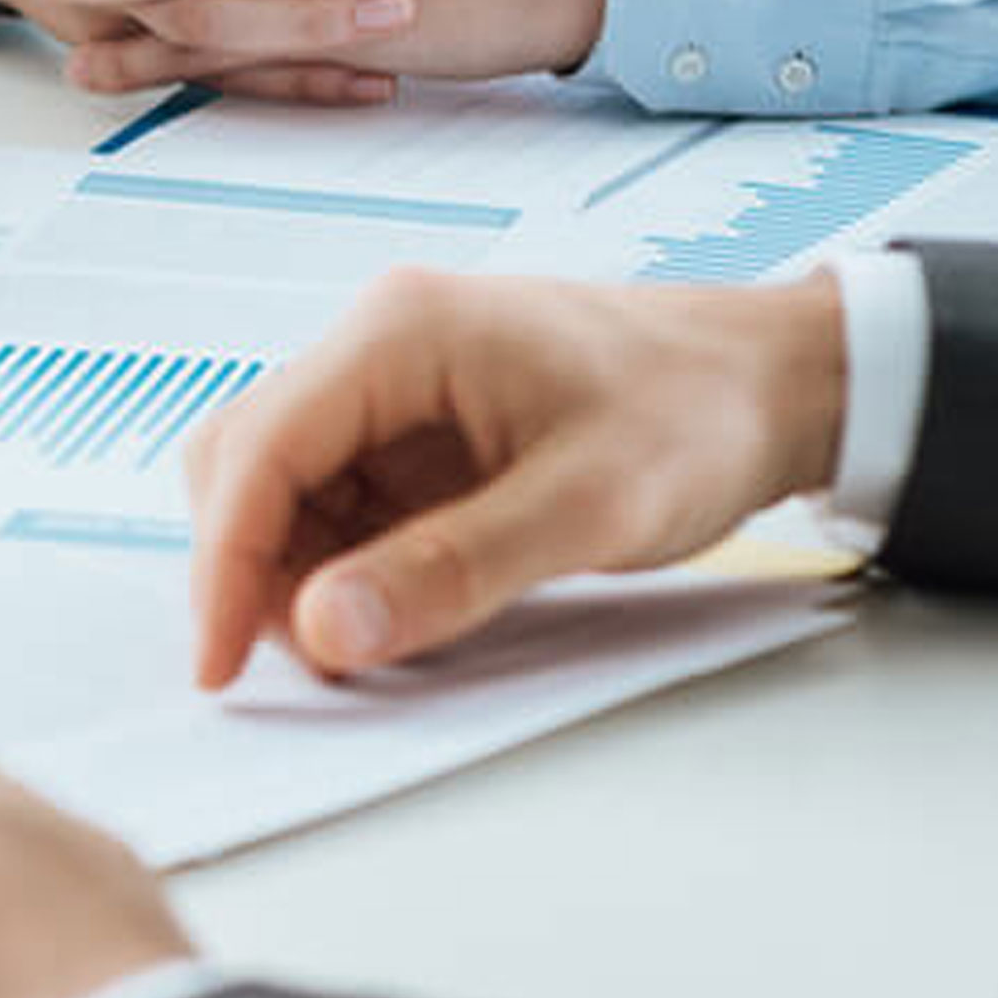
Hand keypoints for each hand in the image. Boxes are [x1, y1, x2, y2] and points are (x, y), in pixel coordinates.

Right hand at [184, 269, 847, 689]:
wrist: (776, 382)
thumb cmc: (699, 414)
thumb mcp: (589, 505)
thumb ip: (449, 569)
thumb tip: (323, 629)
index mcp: (398, 334)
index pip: (257, 452)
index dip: (224, 566)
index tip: (221, 664)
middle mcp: (373, 346)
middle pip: (242, 465)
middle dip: (254, 570)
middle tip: (312, 658)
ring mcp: (386, 388)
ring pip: (277, 491)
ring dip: (297, 574)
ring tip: (373, 635)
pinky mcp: (407, 431)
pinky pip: (332, 504)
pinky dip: (340, 567)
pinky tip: (398, 605)